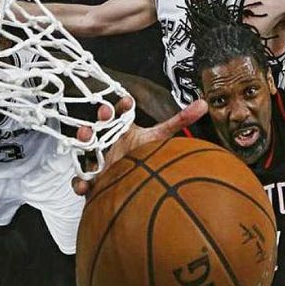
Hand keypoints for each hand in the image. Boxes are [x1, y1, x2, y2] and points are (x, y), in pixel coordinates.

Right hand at [71, 97, 206, 195]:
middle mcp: (107, 141)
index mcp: (122, 129)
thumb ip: (179, 121)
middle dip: (99, 118)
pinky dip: (80, 182)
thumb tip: (204, 103)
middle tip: (104, 112)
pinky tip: (85, 185)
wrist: (133, 186)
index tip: (128, 100)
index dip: (121, 105)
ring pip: (85, 148)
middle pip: (99, 126)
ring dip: (83, 140)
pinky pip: (80, 180)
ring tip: (85, 134)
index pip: (119, 112)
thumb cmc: (143, 156)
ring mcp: (97, 159)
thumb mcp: (159, 137)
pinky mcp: (91, 180)